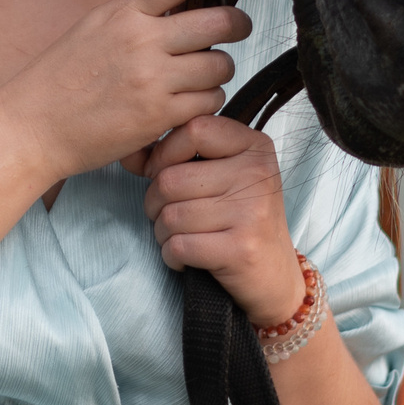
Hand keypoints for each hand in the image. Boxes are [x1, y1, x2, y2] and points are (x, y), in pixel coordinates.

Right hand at [0, 0, 259, 180]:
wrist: (33, 125)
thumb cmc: (62, 78)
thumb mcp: (95, 27)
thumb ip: (139, 15)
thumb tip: (184, 3)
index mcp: (125, 12)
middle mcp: (141, 40)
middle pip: (219, 23)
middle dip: (238, 26)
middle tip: (237, 30)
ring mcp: (151, 78)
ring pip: (220, 67)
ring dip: (217, 73)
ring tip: (197, 78)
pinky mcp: (158, 115)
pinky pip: (208, 102)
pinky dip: (205, 104)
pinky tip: (185, 105)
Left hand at [131, 115, 305, 327]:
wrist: (274, 276)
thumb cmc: (241, 220)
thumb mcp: (222, 176)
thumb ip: (179, 156)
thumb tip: (129, 153)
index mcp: (255, 146)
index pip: (194, 129)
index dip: (163, 153)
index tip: (159, 172)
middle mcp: (257, 173)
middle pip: (171, 178)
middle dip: (155, 202)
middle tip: (169, 216)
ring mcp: (252, 211)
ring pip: (170, 215)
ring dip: (163, 232)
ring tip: (182, 237)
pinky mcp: (241, 249)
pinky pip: (178, 246)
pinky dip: (172, 256)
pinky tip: (187, 257)